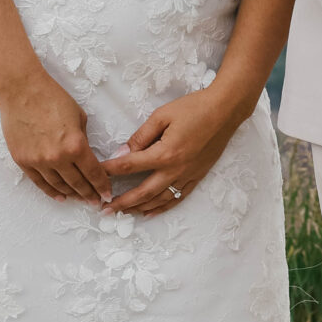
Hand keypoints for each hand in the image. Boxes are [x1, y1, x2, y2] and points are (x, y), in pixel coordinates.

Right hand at [0, 71, 113, 204]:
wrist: (21, 90)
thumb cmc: (52, 98)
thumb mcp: (79, 117)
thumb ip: (82, 139)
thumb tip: (84, 155)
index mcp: (76, 145)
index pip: (93, 173)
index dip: (102, 186)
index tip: (106, 194)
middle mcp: (58, 158)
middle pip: (77, 183)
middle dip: (89, 194)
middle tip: (95, 201)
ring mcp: (38, 161)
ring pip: (59, 185)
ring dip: (71, 194)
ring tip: (80, 199)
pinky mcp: (23, 161)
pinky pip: (39, 182)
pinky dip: (50, 191)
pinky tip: (59, 196)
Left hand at [104, 85, 243, 215]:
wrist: (225, 111)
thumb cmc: (193, 108)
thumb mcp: (162, 115)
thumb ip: (141, 136)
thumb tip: (122, 153)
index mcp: (164, 153)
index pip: (129, 166)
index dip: (110, 172)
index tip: (96, 176)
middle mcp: (175, 170)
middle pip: (142, 192)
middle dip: (122, 202)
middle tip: (105, 210)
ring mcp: (187, 176)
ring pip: (159, 199)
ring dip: (139, 208)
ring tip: (123, 214)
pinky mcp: (197, 177)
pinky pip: (177, 198)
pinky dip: (162, 208)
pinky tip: (150, 212)